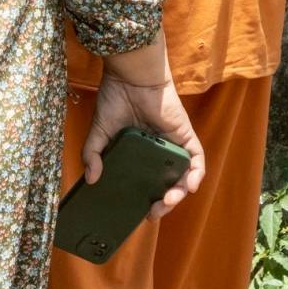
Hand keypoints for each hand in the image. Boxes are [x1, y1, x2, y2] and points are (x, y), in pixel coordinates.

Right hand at [84, 60, 205, 222]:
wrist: (131, 75)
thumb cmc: (115, 97)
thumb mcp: (99, 130)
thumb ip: (93, 153)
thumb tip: (91, 179)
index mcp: (139, 152)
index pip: (146, 181)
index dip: (145, 199)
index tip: (139, 213)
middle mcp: (158, 151)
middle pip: (166, 183)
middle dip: (163, 202)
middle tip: (153, 212)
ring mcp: (173, 143)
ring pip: (183, 175)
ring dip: (179, 192)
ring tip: (167, 202)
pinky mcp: (185, 135)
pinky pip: (196, 159)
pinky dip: (196, 174)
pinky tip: (190, 187)